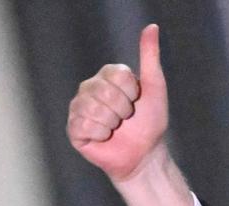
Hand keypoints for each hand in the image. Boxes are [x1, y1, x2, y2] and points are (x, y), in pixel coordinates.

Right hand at [67, 24, 167, 181]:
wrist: (145, 154)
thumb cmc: (150, 122)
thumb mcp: (155, 86)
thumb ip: (150, 56)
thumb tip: (152, 27)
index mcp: (107, 76)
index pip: (117, 75)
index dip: (132, 93)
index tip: (137, 101)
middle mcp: (89, 88)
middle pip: (104, 91)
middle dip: (123, 110)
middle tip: (127, 118)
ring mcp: (79, 108)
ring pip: (93, 108)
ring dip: (112, 123)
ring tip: (116, 128)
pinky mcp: (74, 128)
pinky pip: (83, 125)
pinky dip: (101, 134)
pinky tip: (104, 138)